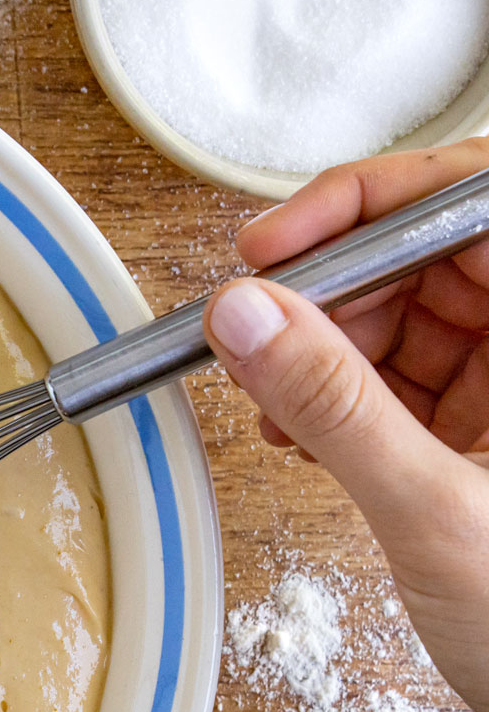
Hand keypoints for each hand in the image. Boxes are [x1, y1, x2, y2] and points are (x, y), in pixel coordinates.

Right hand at [203, 139, 488, 711]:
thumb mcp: (434, 512)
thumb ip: (334, 405)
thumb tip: (247, 316)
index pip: (475, 199)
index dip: (374, 201)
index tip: (277, 245)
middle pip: (433, 253)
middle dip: (333, 287)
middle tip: (255, 332)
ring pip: (410, 313)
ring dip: (325, 347)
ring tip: (272, 399)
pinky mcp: (487, 431)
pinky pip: (403, 377)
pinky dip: (340, 396)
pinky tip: (299, 431)